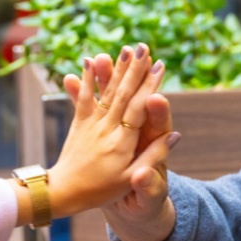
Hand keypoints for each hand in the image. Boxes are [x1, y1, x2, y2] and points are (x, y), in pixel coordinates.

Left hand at [43, 44, 177, 218]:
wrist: (64, 192)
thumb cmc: (102, 190)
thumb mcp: (131, 179)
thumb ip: (154, 156)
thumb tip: (175, 134)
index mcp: (122, 143)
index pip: (139, 109)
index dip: (150, 87)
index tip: (160, 66)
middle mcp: (106, 129)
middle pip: (123, 94)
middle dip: (134, 69)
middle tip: (143, 47)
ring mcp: (91, 124)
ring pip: (106, 92)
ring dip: (115, 69)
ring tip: (123, 49)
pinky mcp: (79, 122)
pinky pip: (83, 98)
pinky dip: (86, 79)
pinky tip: (88, 61)